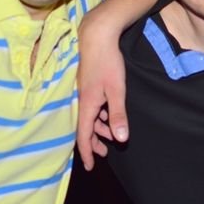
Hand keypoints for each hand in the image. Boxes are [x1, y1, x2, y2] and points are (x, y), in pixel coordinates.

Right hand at [76, 19, 129, 170]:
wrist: (97, 36)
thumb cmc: (108, 63)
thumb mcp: (116, 90)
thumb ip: (118, 115)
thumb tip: (121, 139)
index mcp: (87, 105)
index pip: (83, 136)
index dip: (86, 153)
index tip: (91, 167)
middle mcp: (82, 100)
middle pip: (85, 128)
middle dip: (94, 142)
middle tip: (104, 153)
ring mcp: (84, 92)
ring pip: (89, 116)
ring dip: (99, 128)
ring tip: (111, 135)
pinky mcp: (88, 84)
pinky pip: (92, 106)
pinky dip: (100, 115)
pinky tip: (109, 113)